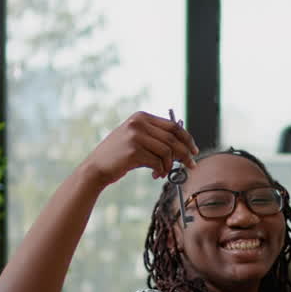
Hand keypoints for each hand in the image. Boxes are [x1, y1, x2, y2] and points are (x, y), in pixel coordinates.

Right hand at [81, 111, 199, 186]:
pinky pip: (157, 162)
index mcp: (141, 117)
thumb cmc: (119, 156)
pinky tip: (154, 175)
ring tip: (163, 172)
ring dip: (169, 165)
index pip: (173, 126)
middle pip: (173, 138)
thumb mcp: (136, 139)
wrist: (96, 168)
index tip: (194, 150)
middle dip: (185, 153)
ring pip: (167, 151)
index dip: (187, 139)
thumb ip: (156, 138)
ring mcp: (135, 136)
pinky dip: (160, 171)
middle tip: (191, 166)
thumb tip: (184, 147)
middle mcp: (138, 123)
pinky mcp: (133, 151)